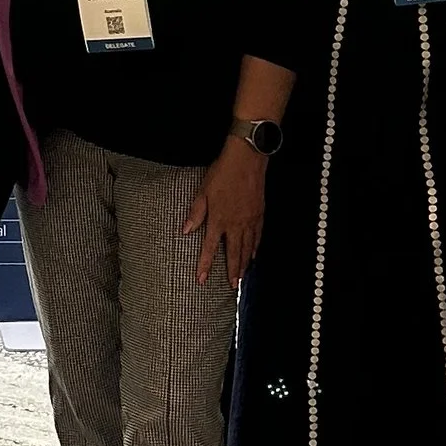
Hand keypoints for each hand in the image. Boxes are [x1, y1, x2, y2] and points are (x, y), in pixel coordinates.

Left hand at [183, 138, 266, 286]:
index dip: (205, 265)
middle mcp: (235, 224)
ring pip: (247, 248)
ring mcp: (249, 220)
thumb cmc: (223, 173)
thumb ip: (195, 213)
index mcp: (218, 220)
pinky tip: (254, 254)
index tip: (201, 279)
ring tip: (242, 276)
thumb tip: (186, 230)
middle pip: (233, 253)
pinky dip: (255, 248)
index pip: (209, 248)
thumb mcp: (203, 192)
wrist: (247, 160)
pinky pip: (258, 236)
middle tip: (232, 286)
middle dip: (232, 271)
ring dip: (244, 263)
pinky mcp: (259, 214)